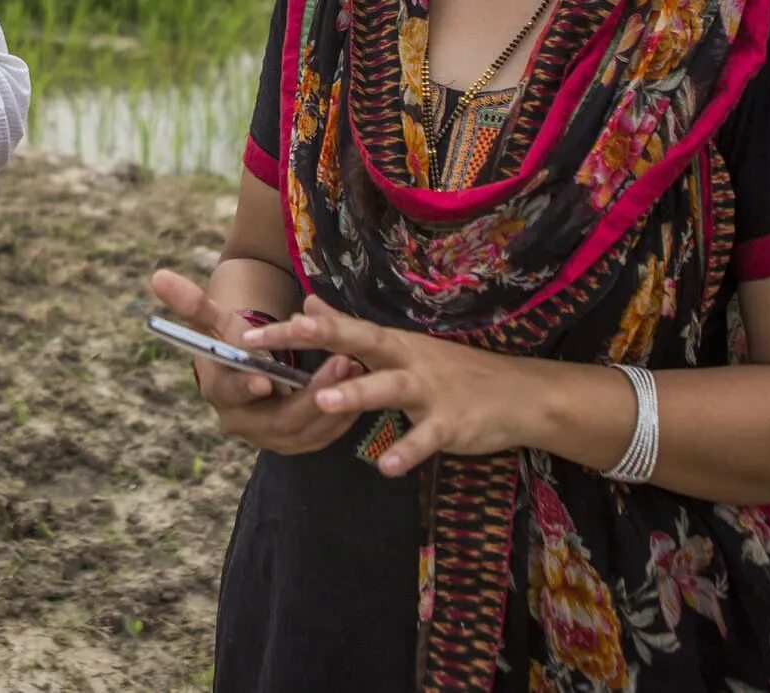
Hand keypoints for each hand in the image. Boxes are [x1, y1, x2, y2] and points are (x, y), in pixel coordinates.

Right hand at [148, 269, 362, 456]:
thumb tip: (157, 275)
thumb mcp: (216, 322)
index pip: (230, 395)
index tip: (265, 377)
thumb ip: (191, 303)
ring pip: (306, 431)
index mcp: (221, 394)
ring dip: (334, 403)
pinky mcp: (297, 443)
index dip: (245, 388)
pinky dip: (341, 416)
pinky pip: (322, 436)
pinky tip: (359, 390)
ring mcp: (272, 439)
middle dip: (312, 394)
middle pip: (279, 420)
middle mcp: (245, 424)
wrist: (249, 371)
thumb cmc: (234, 341)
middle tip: (339, 362)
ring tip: (355, 368)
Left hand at [240, 295, 545, 476]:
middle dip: (316, 338)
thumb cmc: (453, 372)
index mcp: (389, 343)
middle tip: (275, 335)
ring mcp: (429, 390)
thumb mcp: (400, 345)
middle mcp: (405, 358)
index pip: (336, 329)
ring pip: (388, 387)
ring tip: (324, 399)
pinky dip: (407, 450)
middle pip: (357, 342)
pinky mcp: (452, 423)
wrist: (520, 395)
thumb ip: (352, 328)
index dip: (293, 329)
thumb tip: (309, 303)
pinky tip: (386, 465)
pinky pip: (426, 438)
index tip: (249, 331)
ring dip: (357, 393)